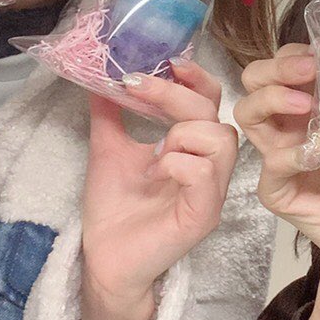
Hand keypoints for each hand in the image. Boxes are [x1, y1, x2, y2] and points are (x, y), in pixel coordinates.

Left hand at [80, 59, 239, 313]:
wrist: (103, 258)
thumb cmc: (114, 208)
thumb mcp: (108, 149)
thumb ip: (109, 113)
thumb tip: (99, 74)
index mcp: (190, 146)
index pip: (210, 100)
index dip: (195, 77)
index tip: (167, 62)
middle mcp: (208, 165)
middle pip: (214, 113)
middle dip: (175, 94)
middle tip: (137, 89)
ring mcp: (211, 191)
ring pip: (221, 140)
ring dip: (181, 134)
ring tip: (154, 152)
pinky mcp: (204, 214)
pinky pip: (205, 174)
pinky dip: (178, 164)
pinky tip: (155, 173)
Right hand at [235, 43, 319, 292]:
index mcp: (311, 106)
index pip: (284, 64)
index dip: (295, 52)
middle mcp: (288, 126)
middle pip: (254, 82)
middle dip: (275, 68)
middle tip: (308, 69)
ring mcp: (279, 157)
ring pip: (247, 115)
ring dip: (273, 99)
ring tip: (306, 102)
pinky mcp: (278, 190)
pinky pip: (272, 166)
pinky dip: (291, 154)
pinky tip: (315, 151)